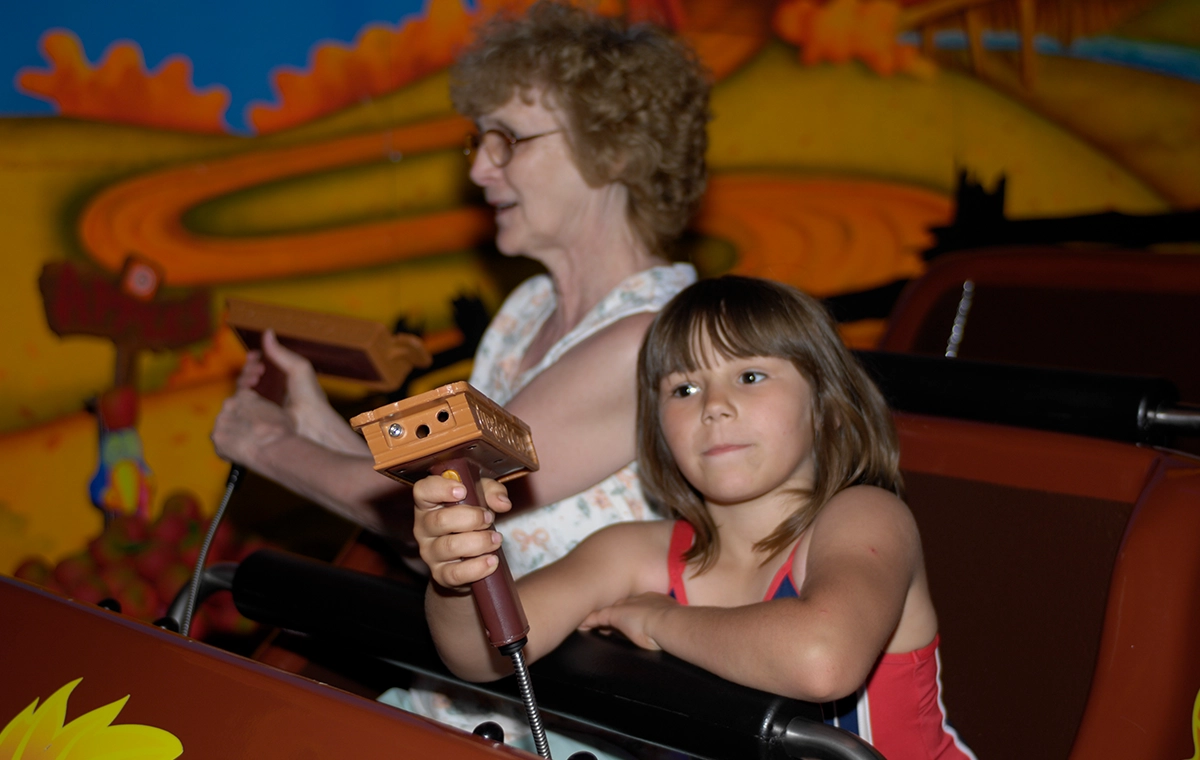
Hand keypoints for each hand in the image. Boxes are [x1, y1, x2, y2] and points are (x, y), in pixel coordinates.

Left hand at [211, 387, 296, 465]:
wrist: (274, 447)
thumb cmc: (281, 430)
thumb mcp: (279, 412)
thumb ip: (265, 410)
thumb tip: (266, 418)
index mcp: (245, 395)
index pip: (241, 398)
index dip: (247, 411)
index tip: (252, 420)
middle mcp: (230, 404)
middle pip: (230, 414)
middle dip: (237, 424)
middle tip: (250, 435)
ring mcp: (221, 421)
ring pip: (224, 430)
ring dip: (232, 438)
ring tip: (248, 447)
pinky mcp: (217, 438)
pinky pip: (221, 446)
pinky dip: (229, 452)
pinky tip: (242, 456)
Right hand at [242, 330, 365, 455]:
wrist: (312, 424)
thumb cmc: (310, 397)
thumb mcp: (297, 368)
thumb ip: (280, 352)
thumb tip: (267, 331)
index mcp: (282, 381)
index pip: (260, 367)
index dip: (254, 361)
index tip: (255, 356)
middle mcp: (272, 393)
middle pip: (249, 377)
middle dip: (249, 369)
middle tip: (258, 370)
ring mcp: (263, 406)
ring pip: (243, 390)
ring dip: (244, 380)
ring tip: (255, 379)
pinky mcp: (256, 418)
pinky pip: (241, 405)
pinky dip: (241, 395)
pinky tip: (248, 391)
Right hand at [413, 475, 512, 591]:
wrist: (468, 557)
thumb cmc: (471, 519)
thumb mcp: (482, 497)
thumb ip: (492, 492)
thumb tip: (502, 503)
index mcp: (429, 504)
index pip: (422, 491)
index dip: (440, 488)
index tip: (463, 491)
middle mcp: (424, 528)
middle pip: (440, 520)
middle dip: (472, 518)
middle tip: (489, 519)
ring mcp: (429, 552)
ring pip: (450, 547)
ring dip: (479, 542)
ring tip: (495, 539)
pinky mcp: (440, 574)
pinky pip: (456, 573)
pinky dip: (477, 567)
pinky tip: (492, 560)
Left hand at [579, 592, 676, 650]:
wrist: (668, 622)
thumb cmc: (676, 628)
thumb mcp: (674, 625)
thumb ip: (669, 628)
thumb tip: (672, 638)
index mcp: (655, 601)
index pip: (638, 607)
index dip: (631, 613)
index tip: (629, 619)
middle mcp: (639, 601)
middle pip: (622, 606)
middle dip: (615, 613)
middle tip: (608, 624)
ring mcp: (626, 607)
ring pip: (608, 612)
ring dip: (599, 618)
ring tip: (590, 623)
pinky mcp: (614, 615)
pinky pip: (596, 618)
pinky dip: (588, 622)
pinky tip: (581, 627)